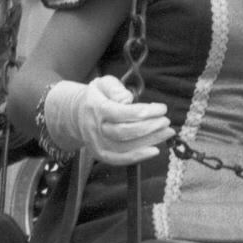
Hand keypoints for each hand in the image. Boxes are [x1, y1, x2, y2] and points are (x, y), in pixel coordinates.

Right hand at [42, 76, 173, 165]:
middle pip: (124, 132)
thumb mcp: (103, 83)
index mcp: (97, 108)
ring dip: (149, 141)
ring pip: (124, 147)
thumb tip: (128, 99)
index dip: (145, 112)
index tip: (162, 108)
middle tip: (166, 121)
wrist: (75, 115)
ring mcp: (98, 144)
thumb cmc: (96, 97)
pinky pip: (120, 159)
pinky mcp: (101, 154)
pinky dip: (138, 157)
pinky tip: (155, 150)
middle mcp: (96, 129)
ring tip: (167, 133)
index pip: (122, 113)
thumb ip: (115, 88)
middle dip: (149, 127)